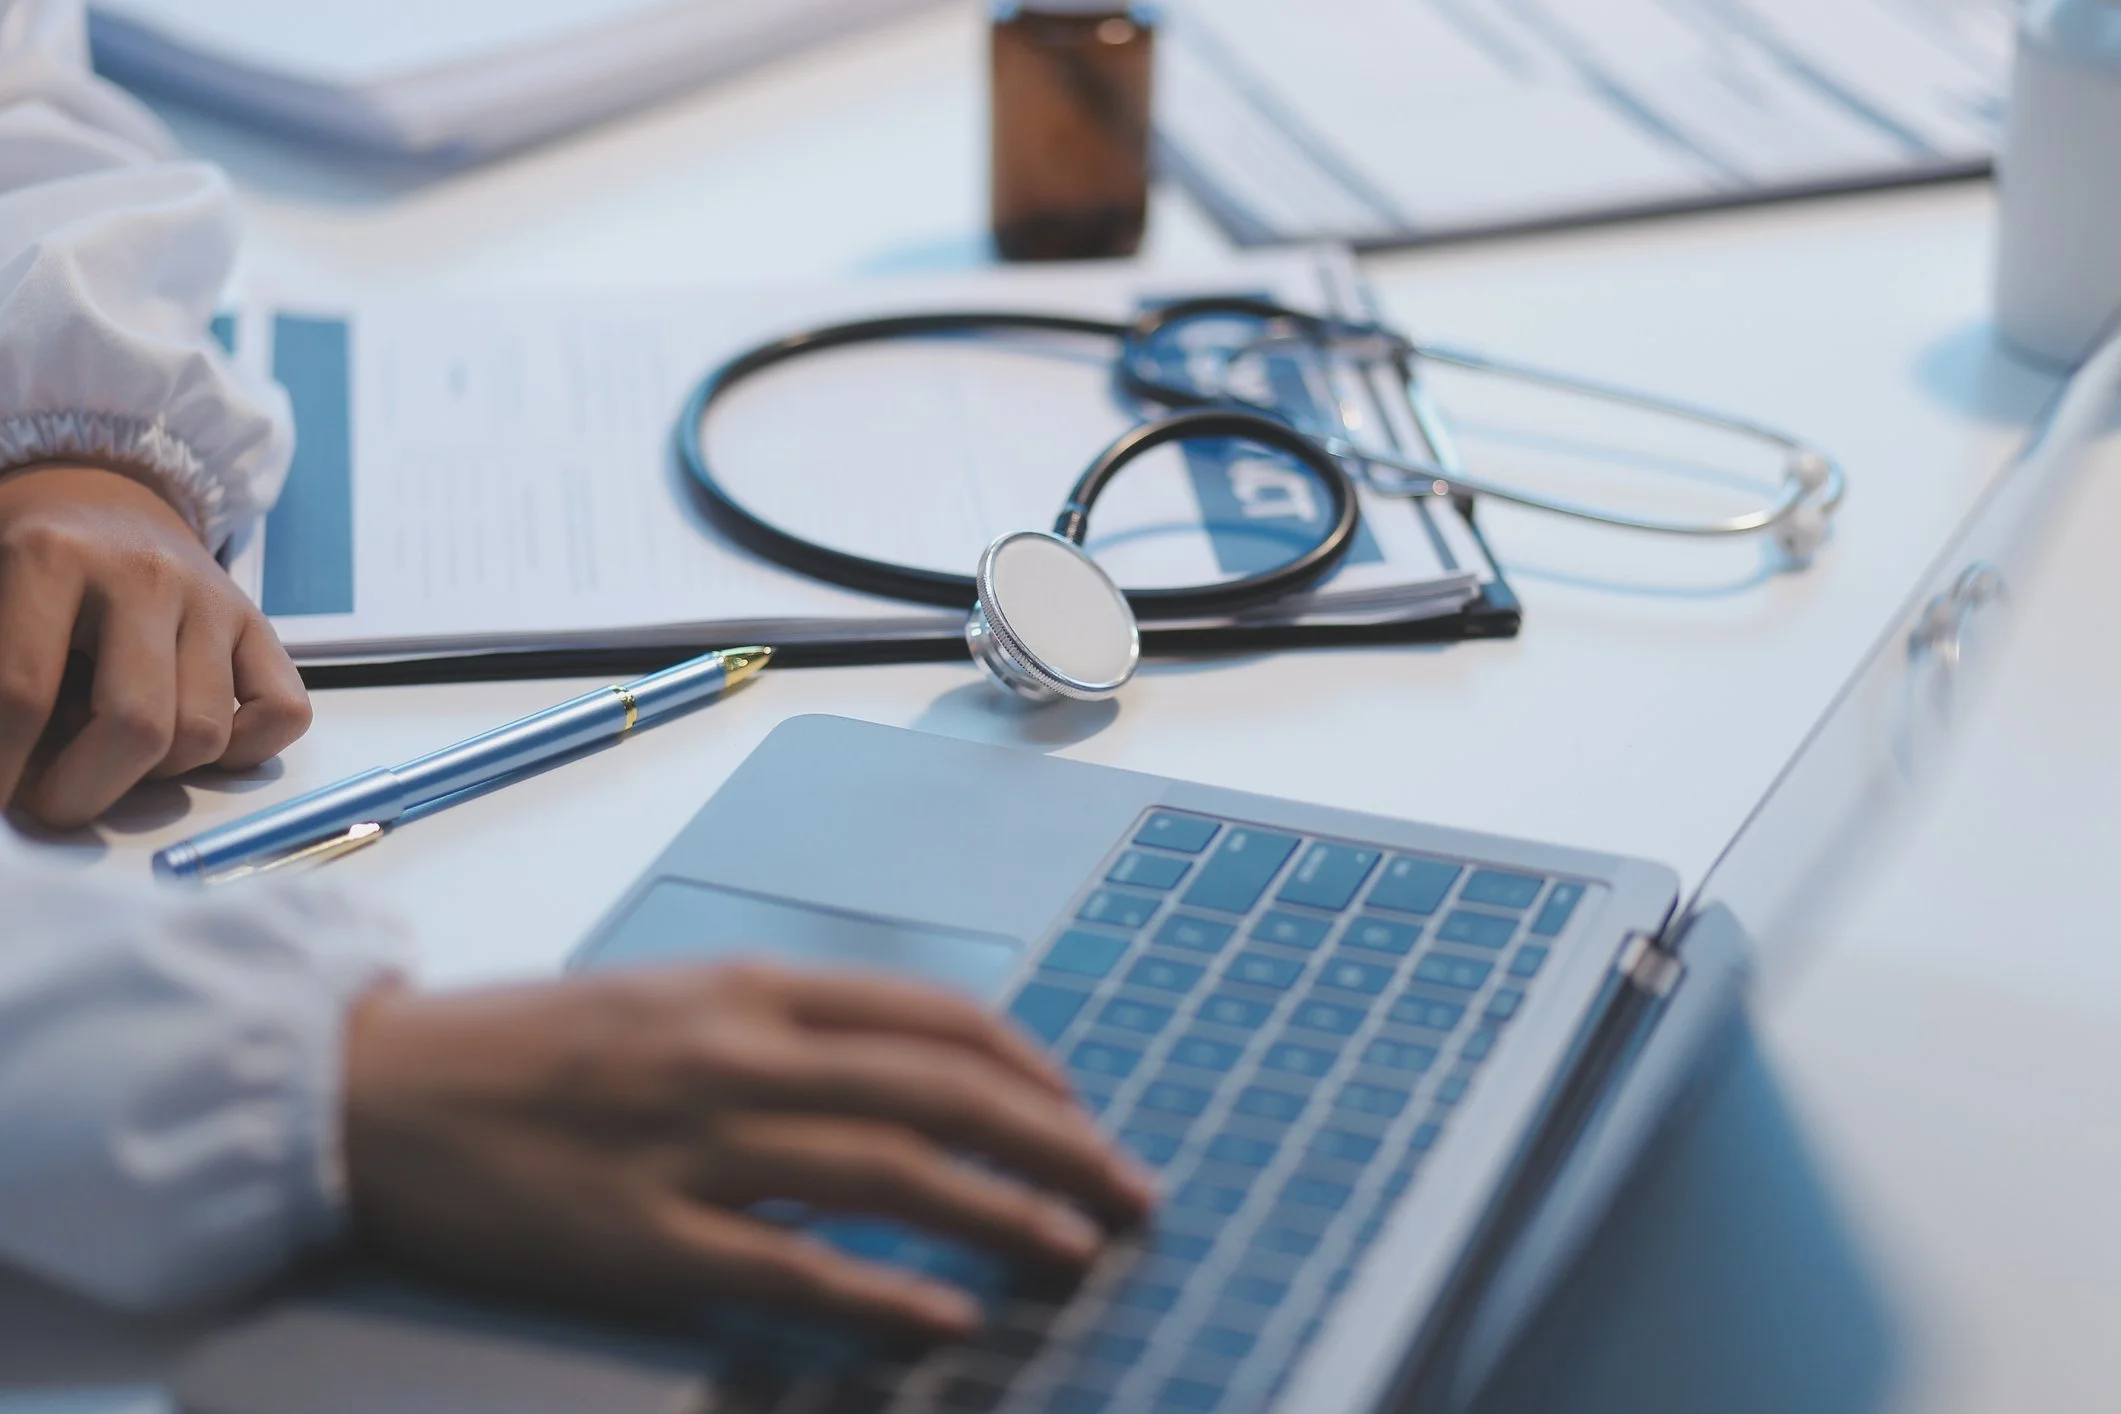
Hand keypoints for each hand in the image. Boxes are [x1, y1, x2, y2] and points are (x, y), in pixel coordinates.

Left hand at [0, 465, 310, 826]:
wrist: (98, 499)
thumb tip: (13, 775)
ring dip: (155, 772)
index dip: (4, 769)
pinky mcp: (258, 623)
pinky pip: (281, 715)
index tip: (1, 806)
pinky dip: (244, 751)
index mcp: (53, 557)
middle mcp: (146, 575)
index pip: (24, 693)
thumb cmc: (29, 566)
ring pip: (205, 735)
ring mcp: (213, 599)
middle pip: (136, 726)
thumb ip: (6, 676)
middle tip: (52, 804)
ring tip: (112, 752)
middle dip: (84, 793)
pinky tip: (193, 743)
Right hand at [344, 962, 1156, 1336]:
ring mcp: (693, 1145)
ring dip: (1001, 1212)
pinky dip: (878, 1296)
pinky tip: (946, 1319)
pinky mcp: (643, 1239)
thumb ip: (784, 1025)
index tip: (1078, 1109)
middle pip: (940, 1092)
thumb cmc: (532, 1046)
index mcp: (748, 987)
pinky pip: (786, 1269)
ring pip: (888, 1172)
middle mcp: (739, 1052)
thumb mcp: (671, 999)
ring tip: (1078, 1249)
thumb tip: (905, 1071)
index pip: (930, 1016)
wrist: (380, 1088)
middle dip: (1056, 1141)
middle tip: (1129, 1191)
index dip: (1026, 1065)